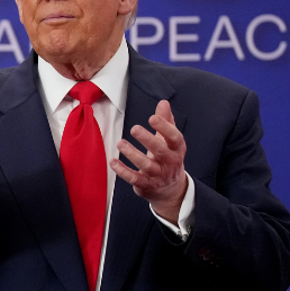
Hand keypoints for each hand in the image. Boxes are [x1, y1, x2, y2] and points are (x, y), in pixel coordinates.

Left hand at [113, 99, 187, 222]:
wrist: (170, 188)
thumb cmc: (167, 158)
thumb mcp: (169, 140)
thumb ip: (166, 121)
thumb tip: (163, 102)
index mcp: (177, 149)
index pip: (175, 137)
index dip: (165, 127)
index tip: (152, 117)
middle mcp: (169, 162)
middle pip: (160, 150)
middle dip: (148, 139)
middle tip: (134, 128)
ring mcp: (158, 175)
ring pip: (146, 165)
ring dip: (133, 154)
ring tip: (120, 143)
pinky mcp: (146, 184)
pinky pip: (134, 178)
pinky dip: (123, 171)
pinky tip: (113, 161)